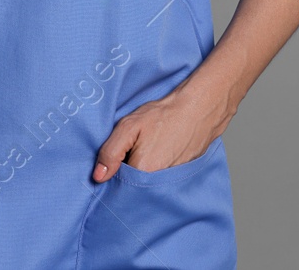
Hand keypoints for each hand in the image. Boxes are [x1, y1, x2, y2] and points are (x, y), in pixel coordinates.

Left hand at [92, 78, 234, 180]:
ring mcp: (172, 184)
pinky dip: (157, 174)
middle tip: (134, 152)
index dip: (113, 174)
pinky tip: (159, 156)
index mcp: (142, 173)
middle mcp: (158, 185)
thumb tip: (98, 177)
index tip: (116, 160)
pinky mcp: (181, 180)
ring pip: (147, 187)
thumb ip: (111, 152)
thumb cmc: (164, 116)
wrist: (199, 110)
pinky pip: (162, 184)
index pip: (117, 186)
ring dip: (142, 177)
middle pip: (133, 189)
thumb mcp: (130, 126)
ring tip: (148, 153)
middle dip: (128, 176)